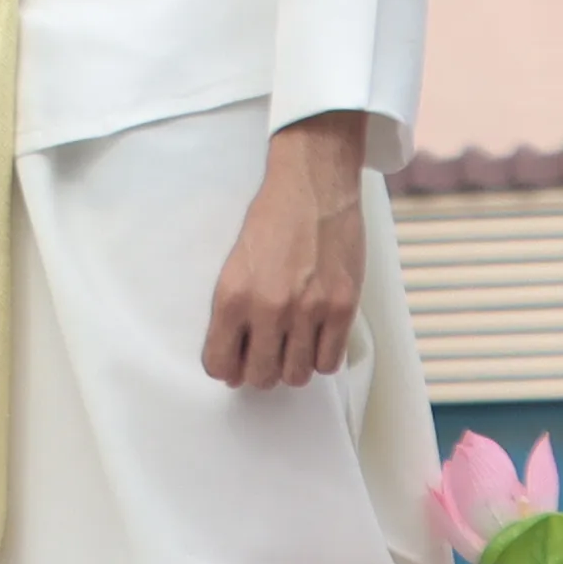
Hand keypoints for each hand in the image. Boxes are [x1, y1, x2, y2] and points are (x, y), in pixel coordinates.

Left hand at [204, 113, 370, 388]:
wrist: (312, 186)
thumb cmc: (271, 222)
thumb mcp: (235, 264)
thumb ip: (233, 313)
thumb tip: (233, 364)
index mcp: (232, 296)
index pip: (219, 364)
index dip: (227, 369)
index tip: (234, 362)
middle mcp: (269, 308)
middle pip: (260, 377)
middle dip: (259, 372)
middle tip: (266, 354)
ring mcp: (309, 310)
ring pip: (297, 375)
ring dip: (292, 366)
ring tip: (292, 345)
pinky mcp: (343, 307)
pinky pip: (330, 362)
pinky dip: (322, 357)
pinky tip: (317, 338)